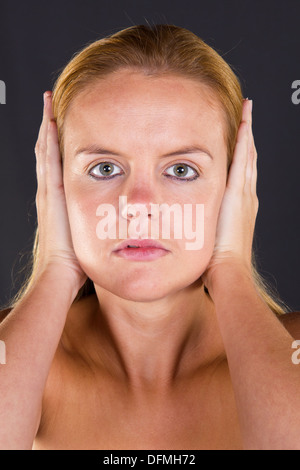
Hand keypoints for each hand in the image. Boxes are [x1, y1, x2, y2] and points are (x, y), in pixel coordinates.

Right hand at [34, 91, 86, 288]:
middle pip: (47, 152)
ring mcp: (48, 190)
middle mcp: (49, 191)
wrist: (60, 270)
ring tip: (48, 105)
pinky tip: (51, 123)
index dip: (56, 144)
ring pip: (45, 151)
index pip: (54, 163)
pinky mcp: (51, 193)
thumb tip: (111, 217)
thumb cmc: (74, 258)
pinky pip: (48, 160)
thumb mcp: (86, 233)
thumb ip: (94, 220)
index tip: (60, 124)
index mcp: (56, 198)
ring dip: (48, 128)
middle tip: (50, 105)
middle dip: (49, 128)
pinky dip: (49, 141)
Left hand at [201, 99, 258, 292]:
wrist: (228, 267)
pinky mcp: (238, 193)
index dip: (242, 151)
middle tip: (247, 113)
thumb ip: (203, 221)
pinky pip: (242, 161)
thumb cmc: (217, 258)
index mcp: (239, 204)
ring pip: (247, 155)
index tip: (239, 133)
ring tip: (247, 111)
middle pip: (248, 158)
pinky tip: (244, 123)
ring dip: (247, 132)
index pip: (242, 170)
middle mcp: (246, 195)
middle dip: (247, 135)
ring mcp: (244, 193)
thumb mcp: (210, 233)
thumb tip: (188, 217)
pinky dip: (244, 142)